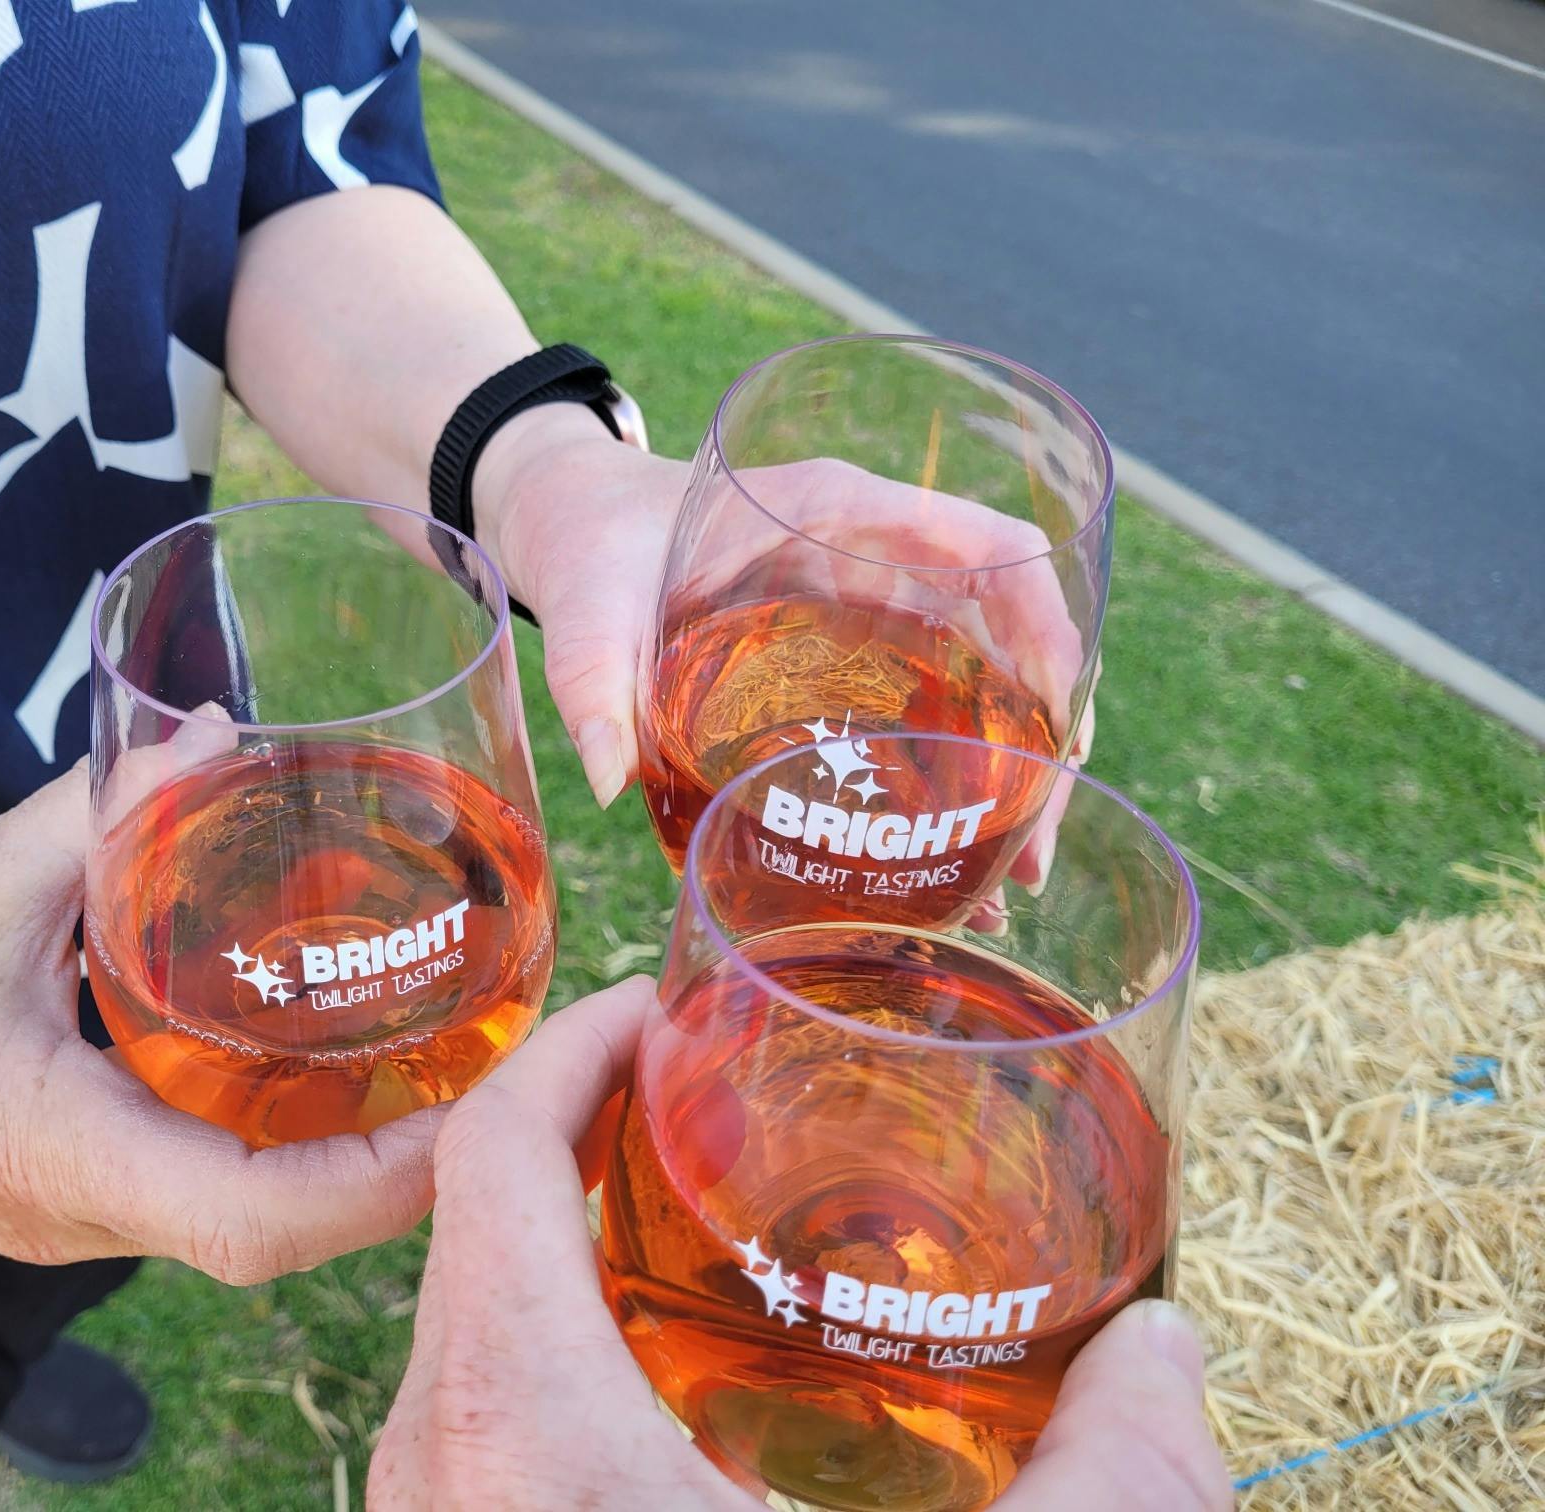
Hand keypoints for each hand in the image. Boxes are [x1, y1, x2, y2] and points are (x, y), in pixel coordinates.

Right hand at [0, 766, 439, 1283]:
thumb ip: (102, 807)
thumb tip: (215, 732)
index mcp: (65, 1156)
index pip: (263, 1217)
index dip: (388, 1175)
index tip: (480, 1101)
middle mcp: (87, 1210)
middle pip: (285, 1229)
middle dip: (404, 1162)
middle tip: (492, 1057)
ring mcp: (78, 1212)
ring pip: (251, 1215)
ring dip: (353, 1154)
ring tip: (440, 1053)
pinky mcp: (66, 1187)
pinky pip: (203, 1182)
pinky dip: (282, 1134)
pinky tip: (323, 1055)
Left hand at [367, 979, 1228, 1511]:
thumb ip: (1117, 1493)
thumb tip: (1173, 1357)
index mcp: (510, 1419)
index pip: (487, 1148)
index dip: (569, 1042)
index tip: (660, 997)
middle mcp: (426, 1460)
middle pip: (471, 1220)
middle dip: (582, 1129)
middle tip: (708, 1087)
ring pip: (466, 1324)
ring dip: (563, 1243)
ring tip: (691, 1210)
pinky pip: (471, 1415)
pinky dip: (549, 1348)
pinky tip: (666, 1385)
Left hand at [479, 422, 1095, 885]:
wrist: (571, 526)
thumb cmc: (589, 543)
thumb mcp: (583, 604)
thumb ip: (588, 676)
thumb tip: (606, 780)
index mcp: (838, 510)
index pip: (991, 544)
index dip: (1048, 626)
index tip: (1058, 722)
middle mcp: (876, 555)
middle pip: (1011, 634)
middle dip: (1041, 741)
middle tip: (1029, 857)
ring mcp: (871, 607)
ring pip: (982, 683)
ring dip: (1008, 775)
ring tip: (1005, 886)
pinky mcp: (848, 656)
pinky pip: (930, 709)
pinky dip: (951, 780)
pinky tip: (943, 862)